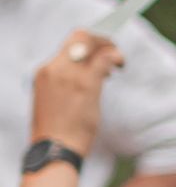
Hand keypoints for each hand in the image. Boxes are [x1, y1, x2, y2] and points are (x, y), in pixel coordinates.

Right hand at [30, 30, 120, 155]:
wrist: (54, 149)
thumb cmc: (58, 133)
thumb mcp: (55, 102)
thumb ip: (65, 83)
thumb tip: (87, 73)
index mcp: (43, 73)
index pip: (67, 44)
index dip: (88, 43)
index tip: (100, 50)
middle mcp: (53, 69)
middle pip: (80, 36)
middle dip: (101, 39)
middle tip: (113, 51)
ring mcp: (68, 74)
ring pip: (92, 43)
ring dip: (109, 47)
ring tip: (117, 63)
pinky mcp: (85, 83)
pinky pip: (104, 57)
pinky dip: (115, 56)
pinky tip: (120, 65)